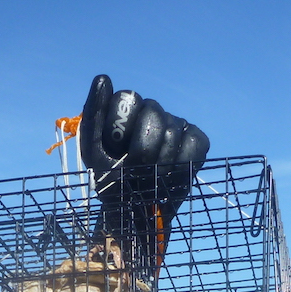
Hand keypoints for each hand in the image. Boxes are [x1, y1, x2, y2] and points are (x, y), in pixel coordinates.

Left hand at [78, 74, 209, 258]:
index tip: (114, 151)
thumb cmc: (111, 180)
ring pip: (172, 132)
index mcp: (126, 109)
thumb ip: (94, 113)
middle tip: (134, 171)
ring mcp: (176, 123)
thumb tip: (103, 78)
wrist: (135, 212)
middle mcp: (153, 110)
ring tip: (149, 179)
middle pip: (153, 112)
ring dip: (158, 163)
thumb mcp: (93, 150)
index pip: (128, 98)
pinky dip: (180, 165)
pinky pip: (193, 144)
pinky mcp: (197, 140)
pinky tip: (169, 177)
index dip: (120, 128)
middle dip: (141, 149)